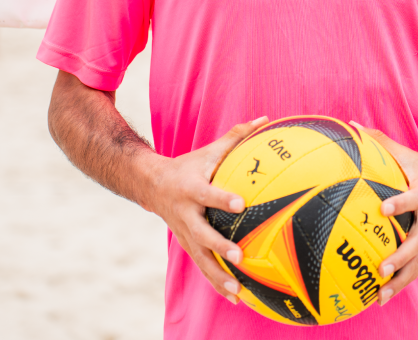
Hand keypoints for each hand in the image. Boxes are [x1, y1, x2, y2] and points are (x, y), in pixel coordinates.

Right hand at [146, 117, 268, 303]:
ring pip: (201, 259)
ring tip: (238, 291)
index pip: (209, 194)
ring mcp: (185, 234)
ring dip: (218, 276)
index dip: (223, 199)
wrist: (152, 185)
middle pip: (203, 234)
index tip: (241, 204)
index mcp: (192, 188)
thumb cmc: (188, 166)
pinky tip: (236, 297)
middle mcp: (186, 214)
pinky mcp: (187, 246)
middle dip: (220, 247)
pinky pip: (203, 267)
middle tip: (239, 256)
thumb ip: (236, 137)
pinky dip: (217, 284)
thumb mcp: (208, 151)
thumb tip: (265, 120)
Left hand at [351, 123, 417, 306]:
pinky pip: (416, 270)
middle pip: (417, 241)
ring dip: (399, 280)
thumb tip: (352, 126)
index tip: (384, 208)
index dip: (400, 203)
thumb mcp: (410, 156)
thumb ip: (381, 142)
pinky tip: (381, 298)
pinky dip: (401, 284)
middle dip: (400, 256)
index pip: (414, 198)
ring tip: (379, 295)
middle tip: (381, 267)